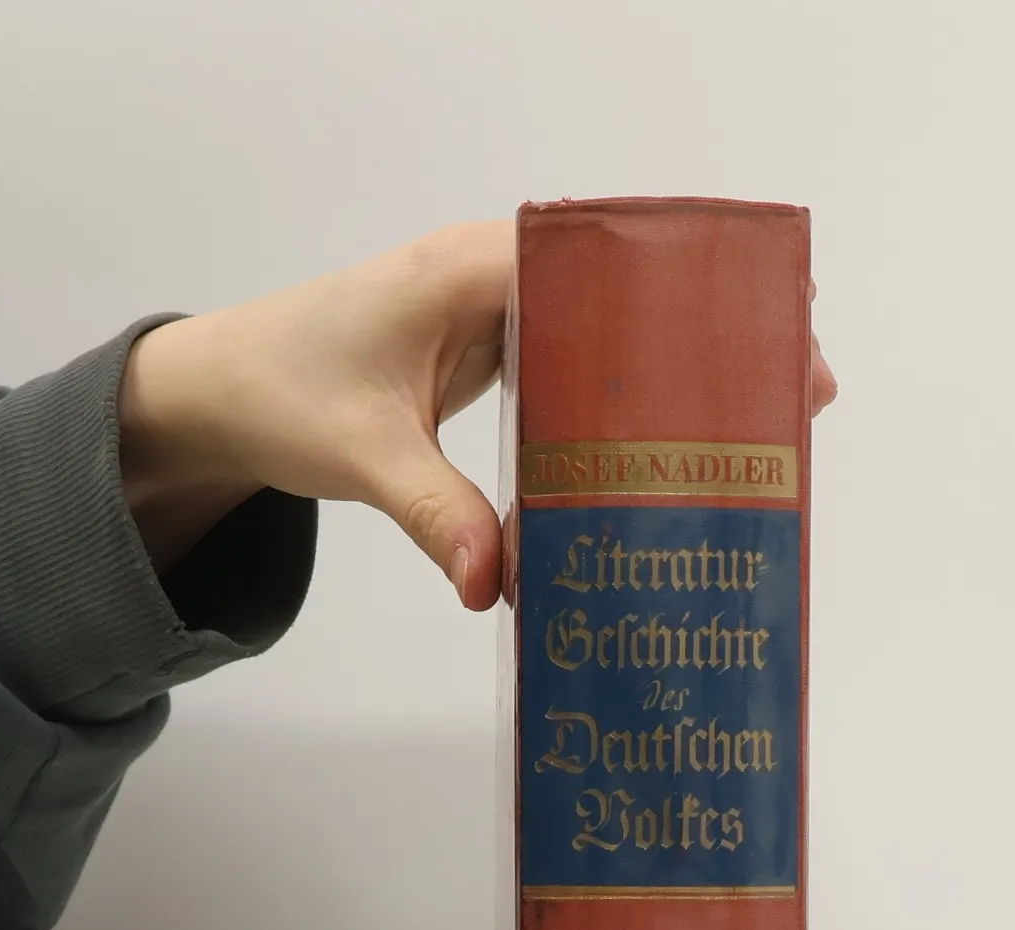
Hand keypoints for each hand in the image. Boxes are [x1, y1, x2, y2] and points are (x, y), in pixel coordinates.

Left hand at [117, 221, 839, 609]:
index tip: (767, 332)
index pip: (609, 256)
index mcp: (471, 268)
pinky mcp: (492, 354)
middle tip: (794, 394)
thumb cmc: (279, 391)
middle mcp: (494, 276)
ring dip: (679, 369)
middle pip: (632, 287)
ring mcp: (497, 314)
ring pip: (613, 326)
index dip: (696, 291)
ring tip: (757, 424)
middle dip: (714, 336)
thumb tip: (497, 586)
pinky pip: (580, 362)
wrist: (220, 389)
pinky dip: (628, 398)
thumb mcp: (359, 456)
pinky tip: (669, 449)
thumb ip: (434, 513)